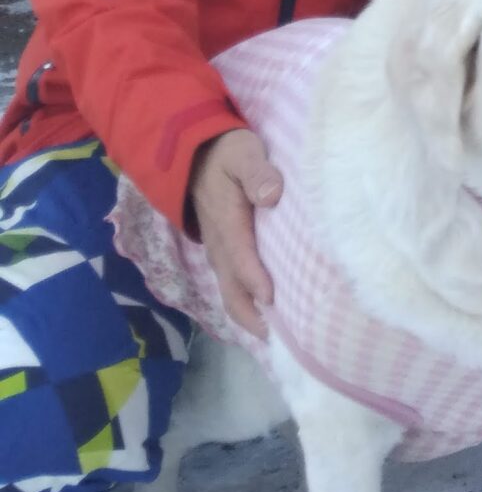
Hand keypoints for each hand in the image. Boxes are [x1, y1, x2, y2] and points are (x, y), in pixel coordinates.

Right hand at [187, 128, 283, 338]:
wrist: (194, 152)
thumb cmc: (226, 153)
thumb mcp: (243, 153)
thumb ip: (258, 172)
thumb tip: (271, 195)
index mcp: (227, 222)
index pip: (241, 257)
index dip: (254, 279)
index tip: (273, 300)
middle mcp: (219, 244)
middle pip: (232, 288)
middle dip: (251, 315)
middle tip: (278, 338)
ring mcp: (218, 250)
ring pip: (230, 290)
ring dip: (248, 314)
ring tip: (275, 336)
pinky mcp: (221, 251)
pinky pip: (231, 283)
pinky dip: (244, 302)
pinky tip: (264, 314)